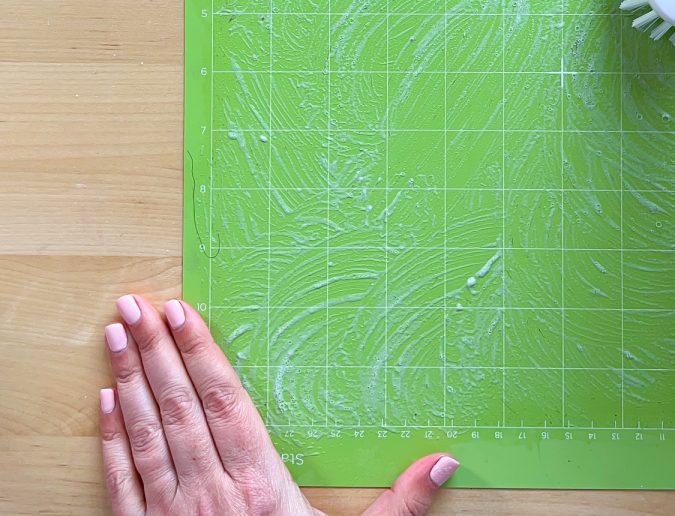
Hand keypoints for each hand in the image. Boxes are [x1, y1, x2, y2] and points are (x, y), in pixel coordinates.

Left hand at [100, 295, 457, 515]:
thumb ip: (399, 506)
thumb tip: (445, 462)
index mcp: (260, 487)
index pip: (225, 402)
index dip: (201, 354)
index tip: (181, 313)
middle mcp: (208, 493)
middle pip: (178, 408)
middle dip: (155, 352)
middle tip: (135, 303)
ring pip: (145, 435)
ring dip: (127, 381)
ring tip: (116, 334)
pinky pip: (121, 482)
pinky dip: (111, 440)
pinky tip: (103, 403)